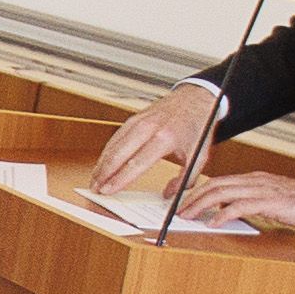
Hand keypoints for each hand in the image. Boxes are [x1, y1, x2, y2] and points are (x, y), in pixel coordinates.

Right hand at [89, 82, 222, 196]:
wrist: (195, 98)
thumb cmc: (196, 126)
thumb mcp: (200, 155)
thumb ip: (186, 179)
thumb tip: (169, 195)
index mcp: (165, 138)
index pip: (136, 163)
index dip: (119, 179)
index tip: (108, 190)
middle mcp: (148, 128)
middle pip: (117, 154)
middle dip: (103, 174)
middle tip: (95, 189)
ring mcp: (138, 122)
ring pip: (112, 146)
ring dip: (101, 165)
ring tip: (94, 180)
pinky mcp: (132, 119)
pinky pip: (114, 138)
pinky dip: (106, 153)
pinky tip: (102, 164)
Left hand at [171, 166, 294, 232]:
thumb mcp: (271, 202)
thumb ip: (250, 204)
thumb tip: (228, 213)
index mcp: (254, 180)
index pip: (219, 181)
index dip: (198, 190)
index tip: (183, 201)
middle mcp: (255, 181)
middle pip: (215, 184)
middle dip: (193, 197)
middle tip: (178, 210)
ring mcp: (262, 189)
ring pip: (223, 192)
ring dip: (201, 205)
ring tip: (187, 216)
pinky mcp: (270, 202)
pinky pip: (241, 206)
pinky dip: (223, 214)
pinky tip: (212, 223)